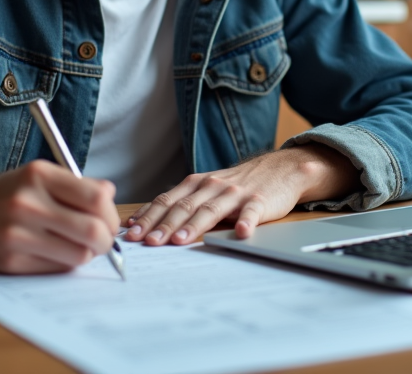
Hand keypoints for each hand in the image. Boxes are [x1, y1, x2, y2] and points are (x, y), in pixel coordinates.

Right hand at [0, 160, 120, 274]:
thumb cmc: (7, 193)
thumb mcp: (37, 176)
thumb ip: (75, 185)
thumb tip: (110, 195)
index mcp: (38, 175)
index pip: (96, 198)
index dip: (111, 213)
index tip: (109, 219)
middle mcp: (27, 203)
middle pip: (92, 231)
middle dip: (106, 240)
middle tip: (104, 240)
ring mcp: (18, 234)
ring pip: (78, 255)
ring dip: (87, 254)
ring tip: (79, 246)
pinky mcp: (11, 261)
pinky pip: (56, 268)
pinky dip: (65, 262)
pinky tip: (57, 252)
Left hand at [124, 144, 359, 245]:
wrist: (280, 169)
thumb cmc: (237, 186)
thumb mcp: (206, 189)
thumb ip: (181, 204)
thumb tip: (145, 223)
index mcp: (196, 184)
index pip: (166, 200)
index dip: (147, 216)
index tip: (131, 233)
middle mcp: (212, 186)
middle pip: (183, 206)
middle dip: (163, 224)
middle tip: (148, 242)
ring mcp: (236, 194)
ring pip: (211, 210)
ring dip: (194, 226)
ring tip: (180, 240)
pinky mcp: (259, 201)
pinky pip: (252, 213)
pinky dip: (246, 222)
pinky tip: (241, 233)